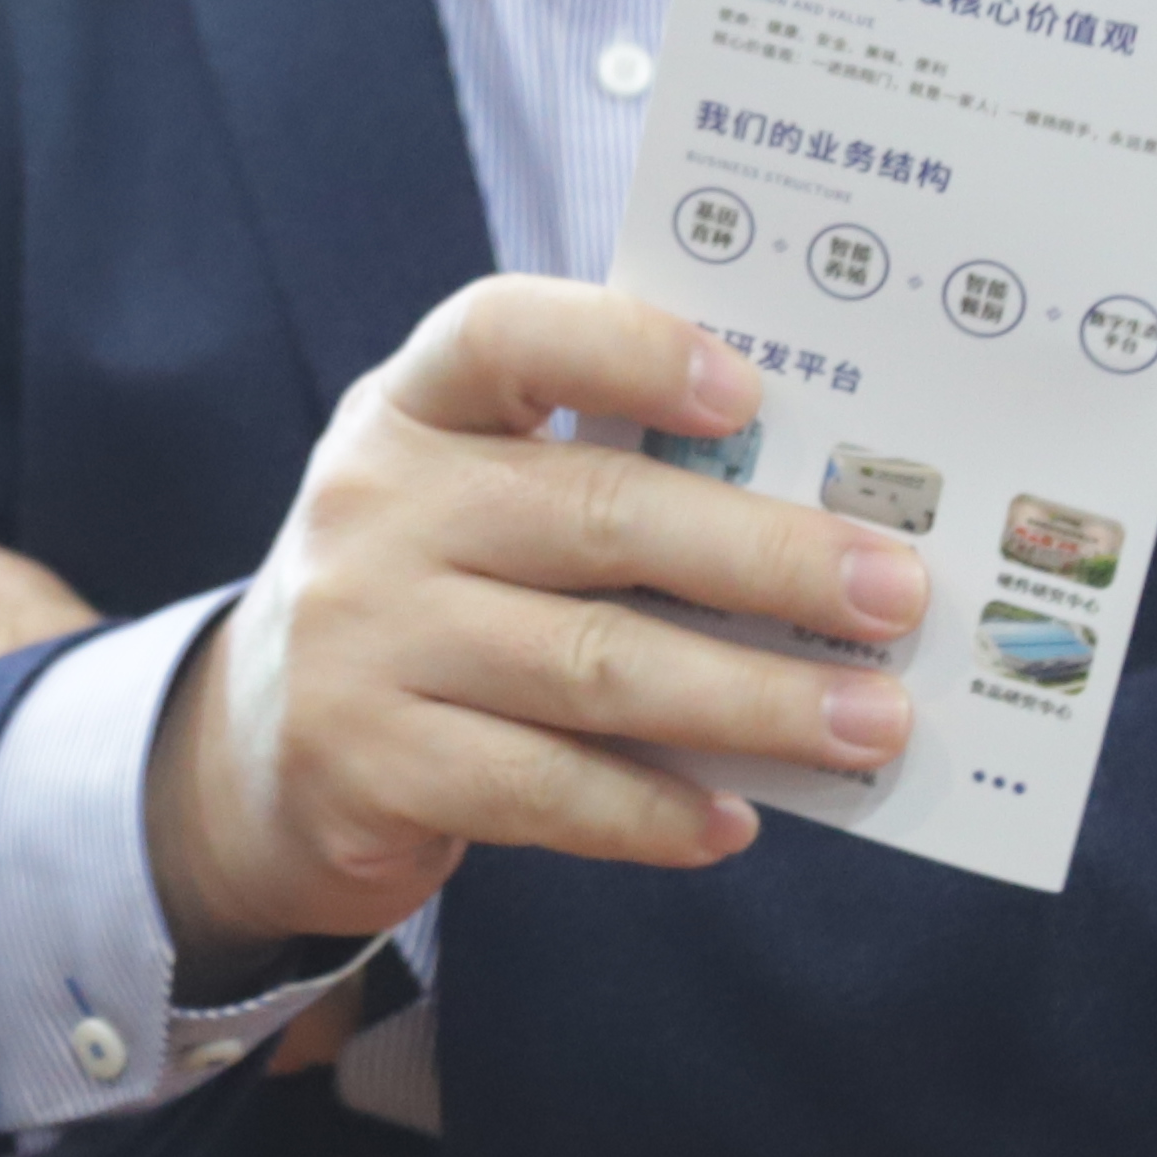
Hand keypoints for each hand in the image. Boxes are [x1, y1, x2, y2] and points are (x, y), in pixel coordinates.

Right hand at [145, 278, 925, 972]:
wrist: (261, 748)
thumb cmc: (433, 594)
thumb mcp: (474, 500)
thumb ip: (602, 483)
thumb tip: (829, 525)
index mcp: (414, 408)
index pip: (506, 336)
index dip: (627, 350)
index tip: (748, 389)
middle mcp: (376, 508)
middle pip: (597, 518)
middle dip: (768, 558)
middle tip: (895, 595)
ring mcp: (363, 640)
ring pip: (592, 669)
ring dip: (753, 700)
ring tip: (870, 725)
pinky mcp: (366, 766)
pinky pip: (543, 789)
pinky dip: (654, 812)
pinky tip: (736, 820)